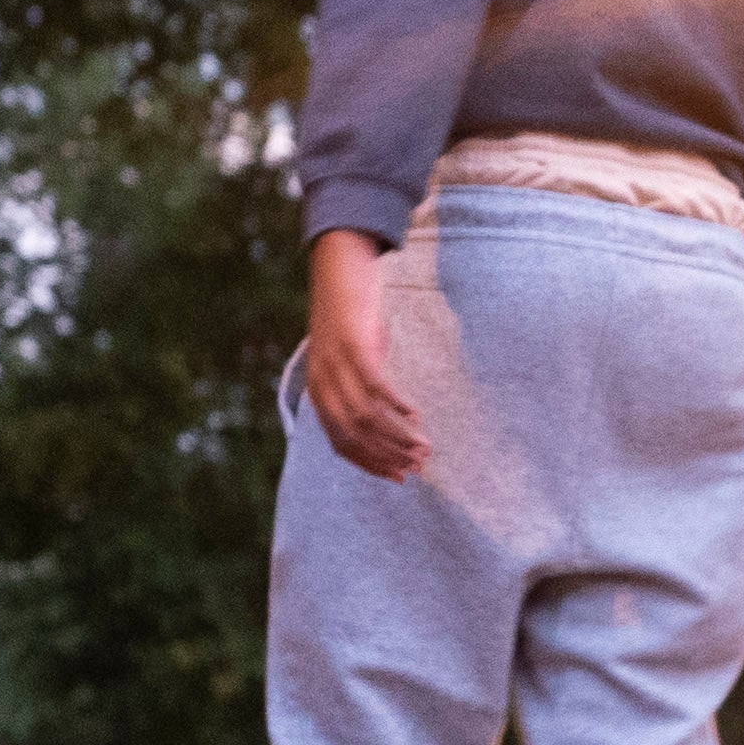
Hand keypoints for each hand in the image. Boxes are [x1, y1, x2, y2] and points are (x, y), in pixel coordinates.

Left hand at [302, 233, 427, 479]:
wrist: (338, 267)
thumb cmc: (348, 314)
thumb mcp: (346, 358)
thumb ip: (355, 387)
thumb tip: (382, 418)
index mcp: (320, 393)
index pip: (343, 445)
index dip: (372, 466)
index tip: (399, 477)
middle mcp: (324, 384)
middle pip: (355, 437)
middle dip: (389, 457)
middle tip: (419, 466)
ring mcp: (338, 366)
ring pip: (367, 417)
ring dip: (398, 436)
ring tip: (423, 446)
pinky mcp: (355, 346)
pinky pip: (377, 387)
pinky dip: (397, 405)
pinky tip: (415, 414)